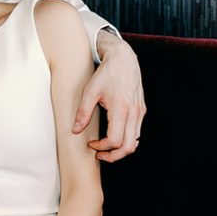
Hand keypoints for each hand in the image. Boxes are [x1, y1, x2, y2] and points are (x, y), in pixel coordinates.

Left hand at [72, 31, 145, 160]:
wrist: (124, 59)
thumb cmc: (106, 73)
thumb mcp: (90, 91)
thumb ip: (82, 113)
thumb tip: (74, 131)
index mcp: (121, 108)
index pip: (114, 140)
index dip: (101, 148)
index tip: (90, 144)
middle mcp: (134, 112)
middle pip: (129, 147)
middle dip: (113, 156)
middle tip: (99, 155)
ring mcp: (140, 112)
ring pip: (135, 142)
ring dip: (120, 150)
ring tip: (105, 148)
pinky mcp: (142, 111)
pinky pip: (137, 132)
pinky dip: (126, 140)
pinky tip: (113, 136)